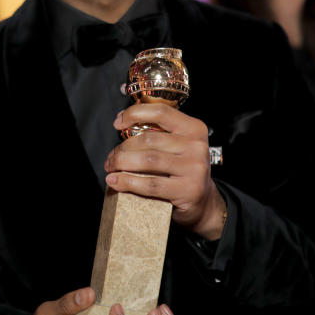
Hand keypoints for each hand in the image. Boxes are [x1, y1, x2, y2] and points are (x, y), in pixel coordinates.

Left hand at [107, 104, 225, 239]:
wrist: (203, 202)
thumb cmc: (183, 171)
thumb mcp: (179, 146)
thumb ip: (158, 133)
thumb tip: (122, 122)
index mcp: (194, 128)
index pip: (161, 112)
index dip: (135, 113)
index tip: (117, 123)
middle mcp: (196, 145)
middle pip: (149, 140)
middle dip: (122, 148)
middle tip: (111, 158)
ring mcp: (194, 168)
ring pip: (147, 160)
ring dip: (122, 163)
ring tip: (111, 168)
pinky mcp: (188, 190)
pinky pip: (151, 184)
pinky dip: (128, 182)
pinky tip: (116, 181)